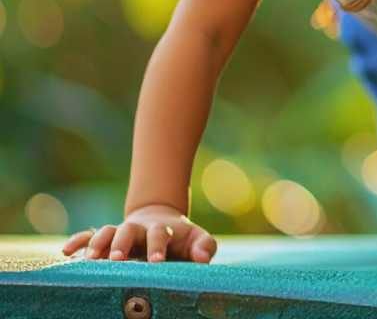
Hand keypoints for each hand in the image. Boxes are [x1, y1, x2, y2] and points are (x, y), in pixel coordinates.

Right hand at [61, 204, 217, 262]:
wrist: (161, 221)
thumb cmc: (182, 239)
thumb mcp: (197, 240)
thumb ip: (204, 246)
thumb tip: (202, 258)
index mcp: (162, 229)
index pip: (160, 234)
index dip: (158, 245)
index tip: (156, 261)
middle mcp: (139, 229)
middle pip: (128, 231)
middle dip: (122, 244)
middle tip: (117, 259)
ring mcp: (121, 233)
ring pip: (106, 232)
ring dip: (98, 243)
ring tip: (91, 259)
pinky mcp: (107, 239)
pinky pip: (88, 237)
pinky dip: (78, 241)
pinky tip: (67, 251)